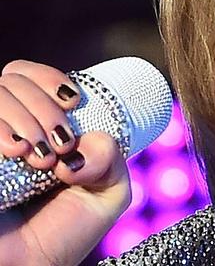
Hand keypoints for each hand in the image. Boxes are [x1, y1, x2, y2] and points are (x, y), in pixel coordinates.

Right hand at [0, 60, 130, 265]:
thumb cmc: (64, 231)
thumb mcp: (108, 191)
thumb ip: (112, 157)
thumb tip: (82, 141)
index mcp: (33, 124)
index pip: (27, 74)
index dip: (50, 78)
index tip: (73, 102)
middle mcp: (2, 127)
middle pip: (12, 78)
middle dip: (45, 106)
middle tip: (60, 144)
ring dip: (26, 118)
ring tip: (40, 159)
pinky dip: (0, 129)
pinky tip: (14, 151)